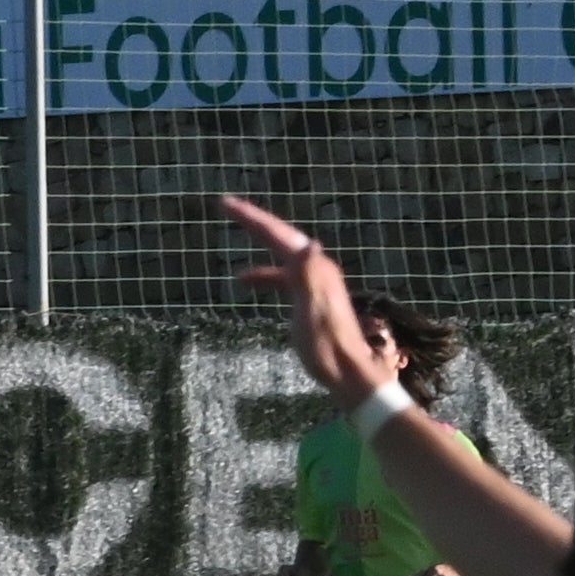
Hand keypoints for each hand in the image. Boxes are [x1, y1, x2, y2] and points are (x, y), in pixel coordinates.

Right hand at [220, 196, 396, 408]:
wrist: (348, 372)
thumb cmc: (327, 347)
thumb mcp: (315, 312)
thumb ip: (311, 277)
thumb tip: (307, 244)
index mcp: (314, 269)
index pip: (279, 235)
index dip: (252, 218)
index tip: (226, 203)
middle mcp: (317, 269)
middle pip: (281, 237)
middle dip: (254, 222)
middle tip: (228, 207)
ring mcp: (316, 283)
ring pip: (281, 255)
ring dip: (259, 245)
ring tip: (233, 236)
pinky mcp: (311, 298)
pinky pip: (283, 277)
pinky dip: (265, 274)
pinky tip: (248, 283)